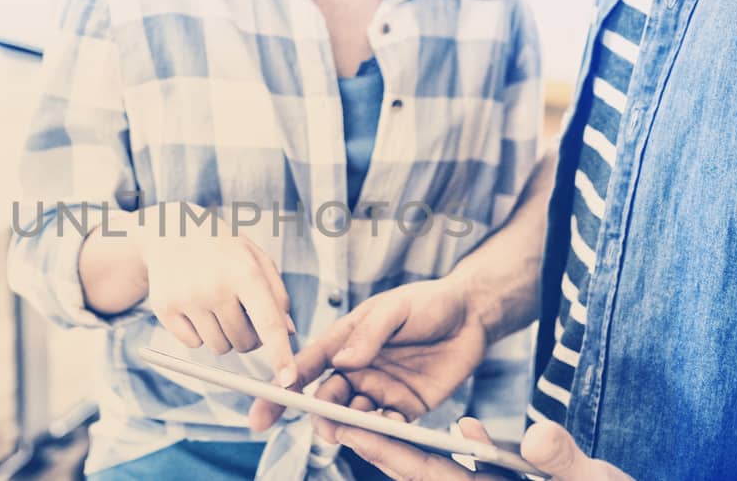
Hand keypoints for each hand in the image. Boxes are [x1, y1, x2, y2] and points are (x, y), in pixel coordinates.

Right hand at [130, 205, 299, 380]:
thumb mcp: (256, 259)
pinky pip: (193, 345)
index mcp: (245, 272)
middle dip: (249, 337)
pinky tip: (196, 307)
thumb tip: (288, 333)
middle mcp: (215, 287)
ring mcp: (187, 298)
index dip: (281, 354)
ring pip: (219, 348)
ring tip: (218, 306)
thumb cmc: (223, 249)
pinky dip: (199, 334)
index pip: (268, 323)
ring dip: (224, 336)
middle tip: (241, 313)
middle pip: (244, 343)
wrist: (171, 231)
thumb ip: (277, 295)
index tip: (288, 380)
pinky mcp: (165, 308)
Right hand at [248, 277, 486, 433]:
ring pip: (353, 416)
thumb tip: (341, 362)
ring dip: (347, 425)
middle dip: (318, 413)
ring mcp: (380, 390)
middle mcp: (357, 369)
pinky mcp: (406, 407)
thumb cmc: (428, 303)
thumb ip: (369, 334)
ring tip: (348, 430)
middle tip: (323, 423)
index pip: (306, 365)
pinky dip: (382, 432)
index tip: (265, 404)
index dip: (283, 385)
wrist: (472, 315)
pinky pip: (388, 426)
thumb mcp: (395, 309)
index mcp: (345, 342)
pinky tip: (384, 429)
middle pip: (325, 397)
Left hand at [337, 417, 632, 480]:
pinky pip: (458, 474)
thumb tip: (535, 437)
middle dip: (379, 447)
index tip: (352, 428)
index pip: (428, 476)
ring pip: (434, 475)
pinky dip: (440, 457)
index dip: (389, 451)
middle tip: (336, 416)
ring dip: (401, 451)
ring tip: (362, 420)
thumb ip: (563, 461)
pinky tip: (445, 436)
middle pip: (418, 475)